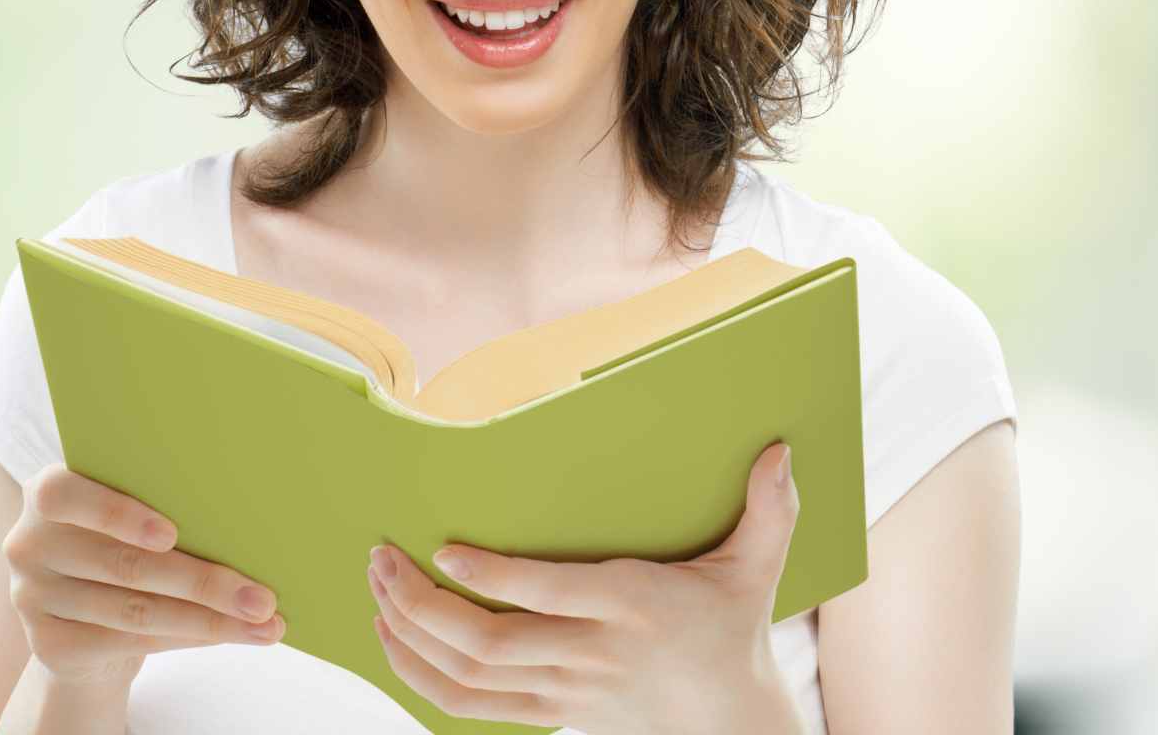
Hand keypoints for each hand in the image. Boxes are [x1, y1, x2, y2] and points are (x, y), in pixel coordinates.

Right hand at [2, 462, 288, 692]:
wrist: (84, 612)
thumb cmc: (125, 539)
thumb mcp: (133, 511)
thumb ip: (164, 499)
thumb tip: (250, 510)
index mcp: (48, 492)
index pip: (63, 495)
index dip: (117, 515)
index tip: (172, 534)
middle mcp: (30, 544)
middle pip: (124, 566)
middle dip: (203, 583)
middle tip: (262, 599)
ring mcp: (32, 598)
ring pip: (136, 611)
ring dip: (209, 620)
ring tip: (264, 622)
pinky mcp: (48, 645)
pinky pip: (129, 643)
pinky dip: (188, 638)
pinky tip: (230, 635)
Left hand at [367, 442, 800, 734]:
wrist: (728, 722)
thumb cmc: (733, 631)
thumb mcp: (757, 567)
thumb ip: (769, 509)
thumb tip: (780, 450)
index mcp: (634, 607)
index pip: (550, 596)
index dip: (492, 579)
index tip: (445, 550)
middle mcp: (593, 654)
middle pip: (490, 642)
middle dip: (421, 603)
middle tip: (381, 559)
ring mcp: (565, 692)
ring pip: (469, 678)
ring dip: (410, 638)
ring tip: (377, 591)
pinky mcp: (550, 715)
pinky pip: (470, 707)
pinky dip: (422, 679)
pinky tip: (396, 642)